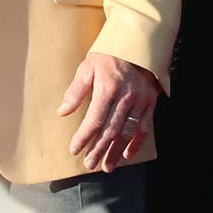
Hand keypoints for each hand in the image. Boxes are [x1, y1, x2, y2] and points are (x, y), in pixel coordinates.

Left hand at [58, 52, 159, 171]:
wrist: (135, 46)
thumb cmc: (106, 57)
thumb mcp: (86, 68)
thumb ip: (75, 91)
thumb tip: (62, 112)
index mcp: (107, 88)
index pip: (95, 119)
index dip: (84, 136)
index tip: (75, 149)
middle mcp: (126, 97)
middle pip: (111, 130)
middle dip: (99, 149)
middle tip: (89, 164)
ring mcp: (140, 101)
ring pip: (128, 132)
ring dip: (116, 151)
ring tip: (106, 166)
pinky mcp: (150, 103)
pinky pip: (144, 128)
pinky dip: (135, 143)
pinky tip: (126, 155)